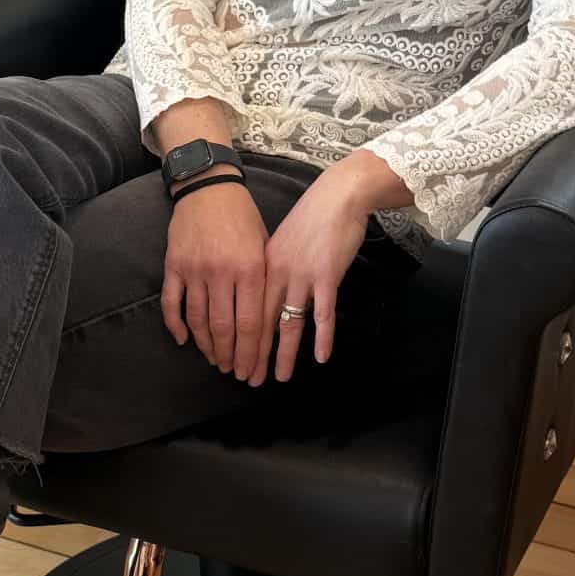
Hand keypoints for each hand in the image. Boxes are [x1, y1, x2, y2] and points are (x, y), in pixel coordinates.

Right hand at [162, 180, 268, 377]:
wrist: (209, 187)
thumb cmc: (243, 218)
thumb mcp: (266, 246)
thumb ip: (266, 282)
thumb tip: (270, 322)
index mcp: (251, 268)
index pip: (251, 323)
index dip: (252, 353)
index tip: (252, 372)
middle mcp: (222, 271)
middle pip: (224, 328)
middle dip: (231, 357)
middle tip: (234, 373)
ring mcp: (194, 269)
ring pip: (198, 321)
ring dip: (207, 346)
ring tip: (216, 361)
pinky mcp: (174, 265)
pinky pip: (171, 303)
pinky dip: (176, 326)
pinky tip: (184, 341)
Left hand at [249, 164, 373, 385]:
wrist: (338, 196)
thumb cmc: (313, 217)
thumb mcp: (282, 242)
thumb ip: (274, 269)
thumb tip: (269, 294)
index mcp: (262, 266)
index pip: (246, 311)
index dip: (241, 340)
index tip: (236, 361)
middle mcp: (277, 273)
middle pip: (261, 322)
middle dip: (255, 355)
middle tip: (249, 380)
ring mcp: (301, 275)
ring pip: (289, 322)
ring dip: (284, 353)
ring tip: (280, 377)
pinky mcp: (326, 275)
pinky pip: (323, 312)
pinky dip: (322, 336)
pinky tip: (320, 357)